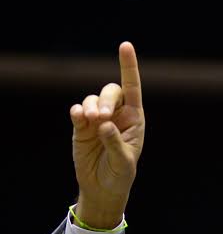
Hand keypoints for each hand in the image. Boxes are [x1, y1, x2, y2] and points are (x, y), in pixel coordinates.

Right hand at [70, 42, 144, 228]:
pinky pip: (77, 112)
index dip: (129, 66)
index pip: (132, 88)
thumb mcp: (124, 161)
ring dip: (91, 106)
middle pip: (110, 90)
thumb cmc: (121, 173)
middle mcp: (116, 114)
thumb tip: (104, 124)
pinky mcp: (81, 127)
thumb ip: (115, 143)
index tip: (125, 45)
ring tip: (92, 121)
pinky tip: (79, 117)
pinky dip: (77, 112)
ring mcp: (97, 119)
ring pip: (92, 98)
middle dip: (105, 99)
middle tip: (102, 117)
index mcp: (134, 118)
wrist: (103, 187)